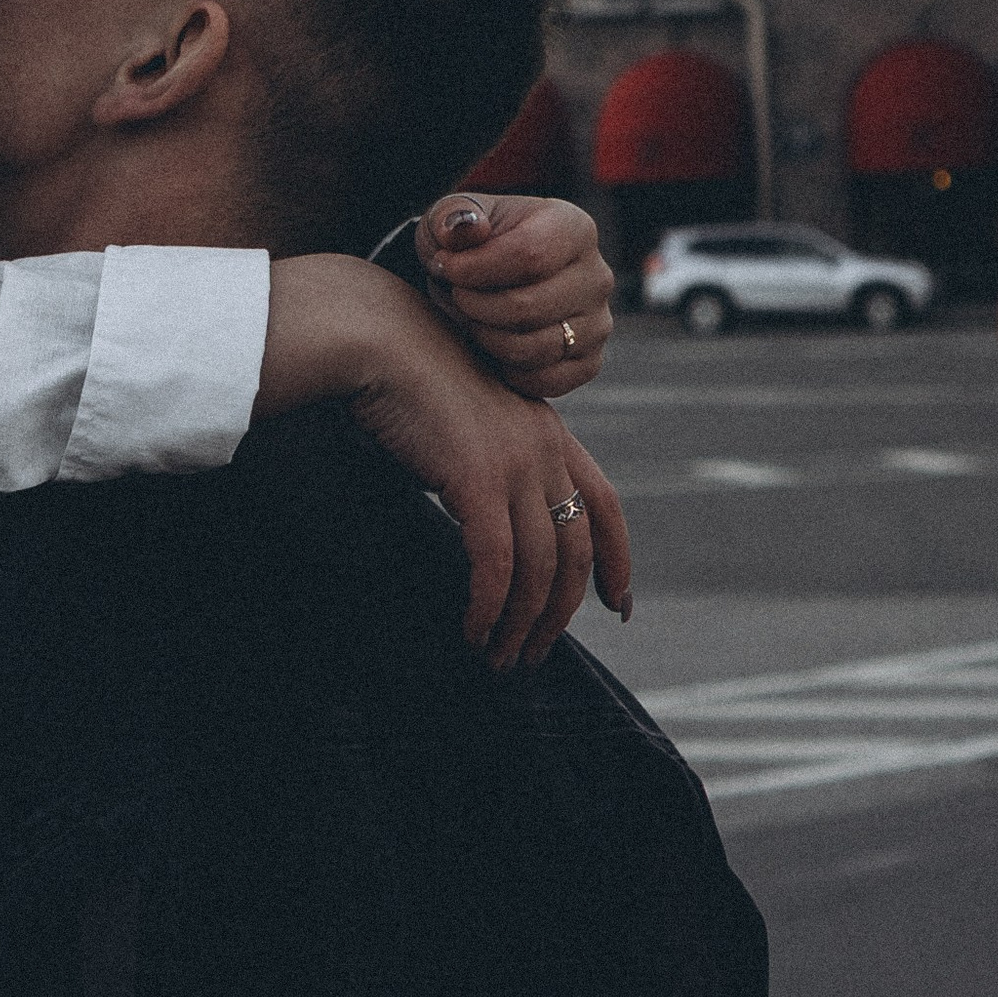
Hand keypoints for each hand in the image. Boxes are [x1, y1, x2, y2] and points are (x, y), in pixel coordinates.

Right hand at [338, 296, 632, 666]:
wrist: (376, 338)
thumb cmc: (404, 375)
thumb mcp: (466, 419)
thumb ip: (488, 461)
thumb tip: (481, 516)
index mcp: (549, 431)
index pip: (605, 503)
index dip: (619, 559)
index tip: (621, 605)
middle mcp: (545, 448)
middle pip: (574, 552)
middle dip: (557, 615)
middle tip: (531, 655)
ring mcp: (516, 462)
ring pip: (540, 569)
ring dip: (520, 624)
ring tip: (499, 658)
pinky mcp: (478, 478)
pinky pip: (495, 564)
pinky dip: (488, 607)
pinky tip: (473, 630)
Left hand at [415, 193, 614, 400]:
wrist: (486, 279)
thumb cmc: (470, 244)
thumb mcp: (452, 218)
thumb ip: (452, 216)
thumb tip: (466, 227)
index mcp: (573, 227)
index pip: (529, 255)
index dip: (476, 268)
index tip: (445, 267)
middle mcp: (597, 276)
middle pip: (527, 307)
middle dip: (473, 306)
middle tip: (453, 295)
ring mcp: (598, 323)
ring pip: (532, 348)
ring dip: (483, 337)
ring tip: (466, 316)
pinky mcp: (589, 362)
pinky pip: (544, 380)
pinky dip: (505, 369)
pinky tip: (487, 343)